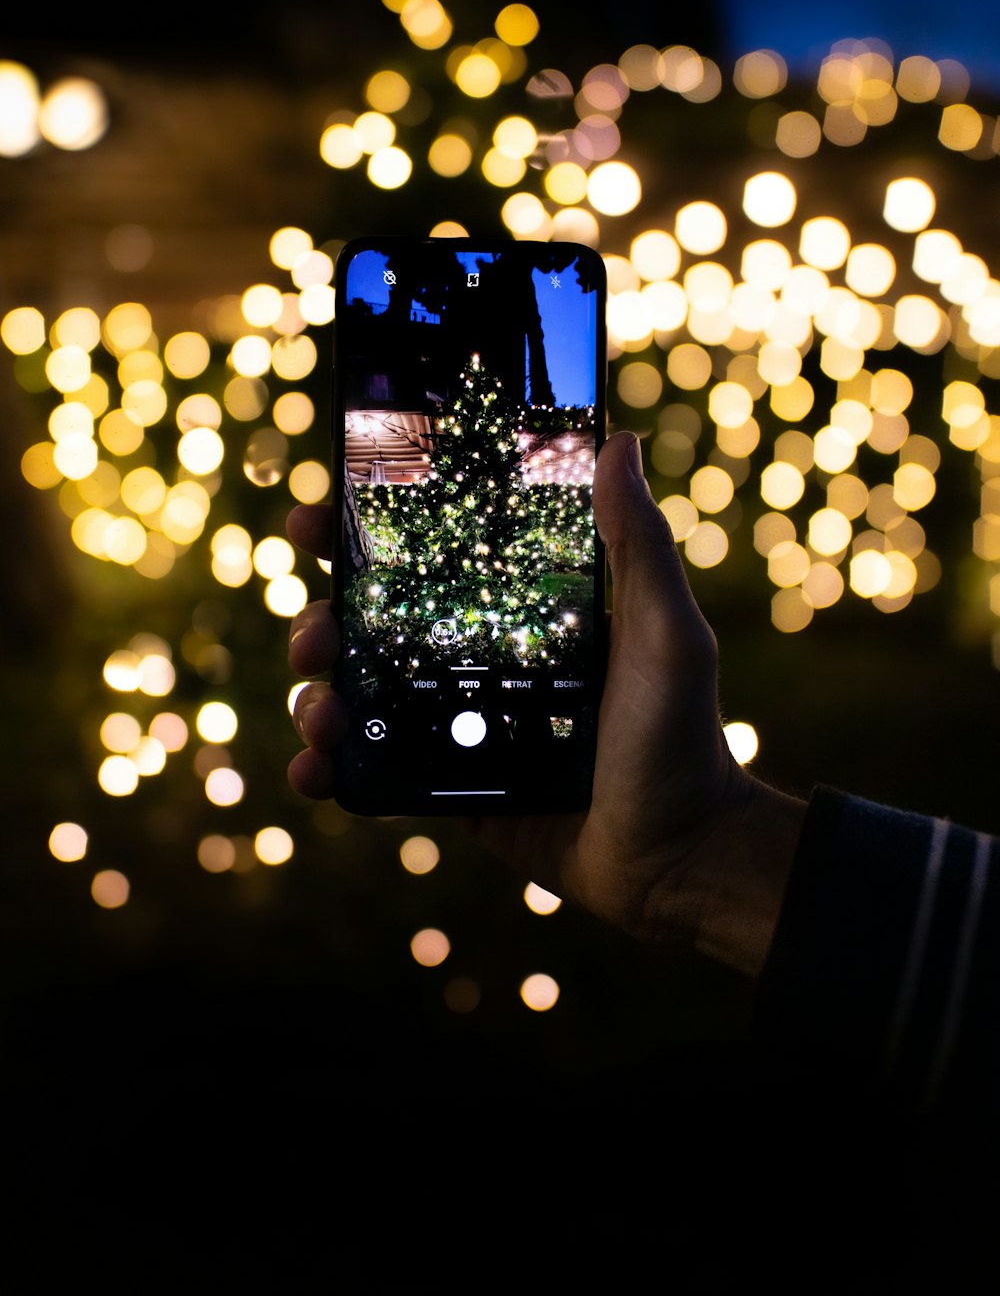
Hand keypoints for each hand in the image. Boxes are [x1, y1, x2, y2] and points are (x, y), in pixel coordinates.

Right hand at [286, 432, 804, 975]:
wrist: (677, 858)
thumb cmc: (680, 736)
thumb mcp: (665, 632)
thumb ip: (638, 544)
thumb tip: (618, 441)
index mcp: (519, 609)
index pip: (431, 557)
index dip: (365, 534)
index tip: (314, 517)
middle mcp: (479, 657)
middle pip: (375, 623)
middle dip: (324, 620)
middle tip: (315, 635)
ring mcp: (459, 723)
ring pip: (361, 693)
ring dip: (318, 694)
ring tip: (320, 710)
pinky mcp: (449, 785)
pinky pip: (374, 770)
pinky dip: (330, 768)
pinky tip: (314, 770)